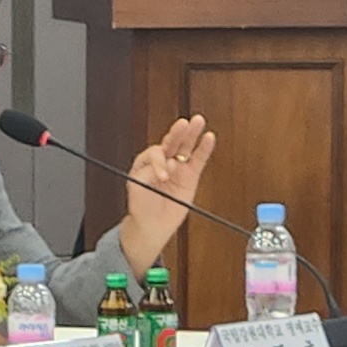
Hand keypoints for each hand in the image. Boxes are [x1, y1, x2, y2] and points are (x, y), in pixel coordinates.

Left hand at [118, 115, 216, 276]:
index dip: (160, 162)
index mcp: (145, 161)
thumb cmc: (141, 206)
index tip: (163, 176)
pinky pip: (198, 160)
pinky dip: (203, 149)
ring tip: (198, 121)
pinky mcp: (190, 176)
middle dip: (177, 132)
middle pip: (171, 142)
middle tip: (183, 124)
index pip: (155, 152)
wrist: (151, 225)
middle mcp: (162, 161)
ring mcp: (177, 168)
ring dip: (191, 134)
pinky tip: (208, 138)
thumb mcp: (137, 187)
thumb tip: (168, 165)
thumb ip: (150, 173)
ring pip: (185, 147)